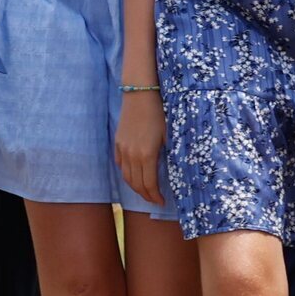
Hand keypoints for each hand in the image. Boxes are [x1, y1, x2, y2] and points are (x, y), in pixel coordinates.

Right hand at [115, 90, 165, 205]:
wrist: (140, 93)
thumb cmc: (159, 112)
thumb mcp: (170, 134)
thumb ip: (171, 155)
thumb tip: (176, 172)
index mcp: (147, 155)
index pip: (149, 184)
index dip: (155, 197)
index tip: (162, 202)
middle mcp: (132, 155)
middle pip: (137, 184)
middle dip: (146, 196)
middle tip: (155, 201)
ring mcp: (123, 149)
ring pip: (126, 177)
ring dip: (136, 188)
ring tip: (145, 192)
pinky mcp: (118, 142)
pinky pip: (120, 165)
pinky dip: (127, 174)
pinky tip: (134, 176)